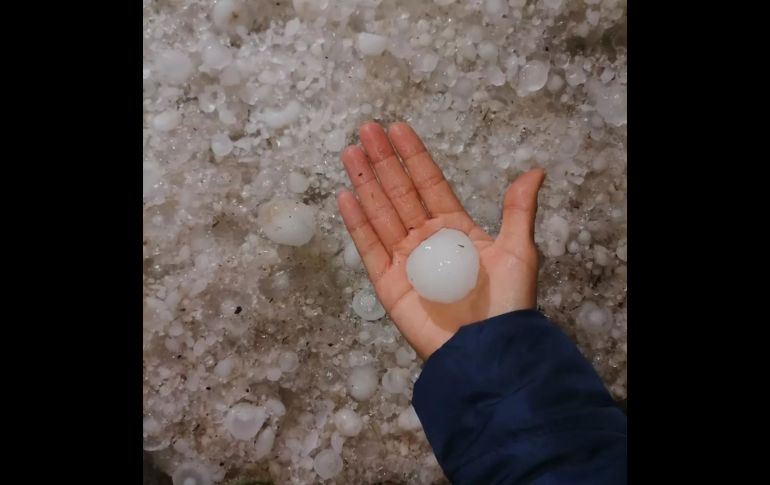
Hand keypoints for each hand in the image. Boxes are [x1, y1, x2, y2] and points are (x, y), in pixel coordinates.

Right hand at [337, 121, 544, 359]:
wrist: (486, 350)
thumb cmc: (506, 303)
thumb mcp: (520, 252)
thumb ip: (518, 211)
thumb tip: (535, 171)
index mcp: (456, 229)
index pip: (430, 183)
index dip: (415, 156)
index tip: (398, 128)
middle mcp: (427, 239)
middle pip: (400, 192)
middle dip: (384, 161)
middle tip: (366, 128)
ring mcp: (405, 260)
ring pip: (380, 212)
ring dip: (365, 182)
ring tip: (350, 151)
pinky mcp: (387, 282)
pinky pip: (369, 247)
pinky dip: (357, 222)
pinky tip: (346, 195)